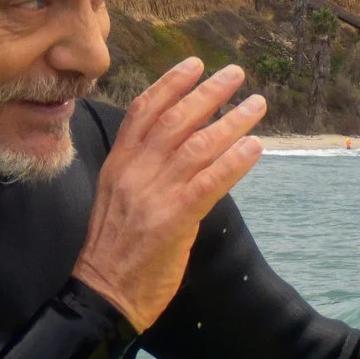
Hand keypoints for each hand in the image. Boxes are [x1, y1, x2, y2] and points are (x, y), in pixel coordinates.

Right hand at [74, 57, 266, 330]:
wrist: (103, 294)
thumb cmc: (114, 252)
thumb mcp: (116, 200)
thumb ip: (142, 172)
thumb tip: (180, 148)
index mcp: (117, 165)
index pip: (144, 112)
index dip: (171, 84)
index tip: (195, 64)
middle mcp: (133, 173)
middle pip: (175, 120)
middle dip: (208, 92)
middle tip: (235, 74)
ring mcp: (153, 195)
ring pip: (197, 146)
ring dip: (232, 121)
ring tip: (257, 105)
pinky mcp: (173, 220)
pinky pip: (209, 183)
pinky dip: (234, 162)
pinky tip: (254, 147)